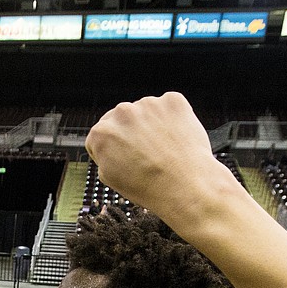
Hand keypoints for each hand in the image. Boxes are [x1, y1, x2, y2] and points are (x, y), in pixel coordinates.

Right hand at [84, 93, 218, 212]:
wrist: (185, 186)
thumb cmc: (149, 187)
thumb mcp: (110, 179)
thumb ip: (104, 155)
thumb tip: (109, 147)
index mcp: (102, 133)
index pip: (101, 134)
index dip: (112, 148)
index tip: (123, 156)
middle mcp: (122, 112)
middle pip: (123, 119)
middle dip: (131, 132)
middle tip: (145, 153)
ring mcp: (148, 104)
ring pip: (146, 112)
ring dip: (151, 124)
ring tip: (163, 148)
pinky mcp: (172, 101)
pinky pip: (168, 107)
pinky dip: (172, 119)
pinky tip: (174, 138)